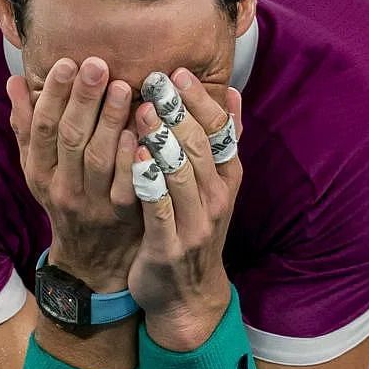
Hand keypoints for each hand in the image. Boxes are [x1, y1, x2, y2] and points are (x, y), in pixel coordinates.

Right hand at [8, 58, 141, 290]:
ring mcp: (92, 203)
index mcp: (39, 171)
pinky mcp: (121, 214)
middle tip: (97, 64)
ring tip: (122, 86)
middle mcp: (62, 187)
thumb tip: (13, 81)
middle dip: (83, 99)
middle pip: (70, 138)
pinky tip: (139, 130)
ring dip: (110, 120)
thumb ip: (27, 126)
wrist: (92, 258)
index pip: (42, 128)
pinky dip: (131, 156)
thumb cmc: (66, 198)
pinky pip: (126, 183)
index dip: (53, 95)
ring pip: (98, 158)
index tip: (66, 63)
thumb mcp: (39, 167)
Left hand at [129, 69, 243, 346]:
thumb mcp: (215, 186)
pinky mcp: (169, 246)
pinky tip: (135, 155)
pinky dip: (150, 180)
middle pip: (200, 146)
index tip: (178, 72)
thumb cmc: (193, 230)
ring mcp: (194, 224)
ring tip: (143, 109)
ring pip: (181, 173)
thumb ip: (222, 142)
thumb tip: (232, 92)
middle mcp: (215, 199)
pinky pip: (160, 207)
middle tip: (155, 81)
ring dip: (163, 139)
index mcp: (226, 179)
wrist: (185, 296)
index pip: (219, 132)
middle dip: (178, 112)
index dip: (201, 101)